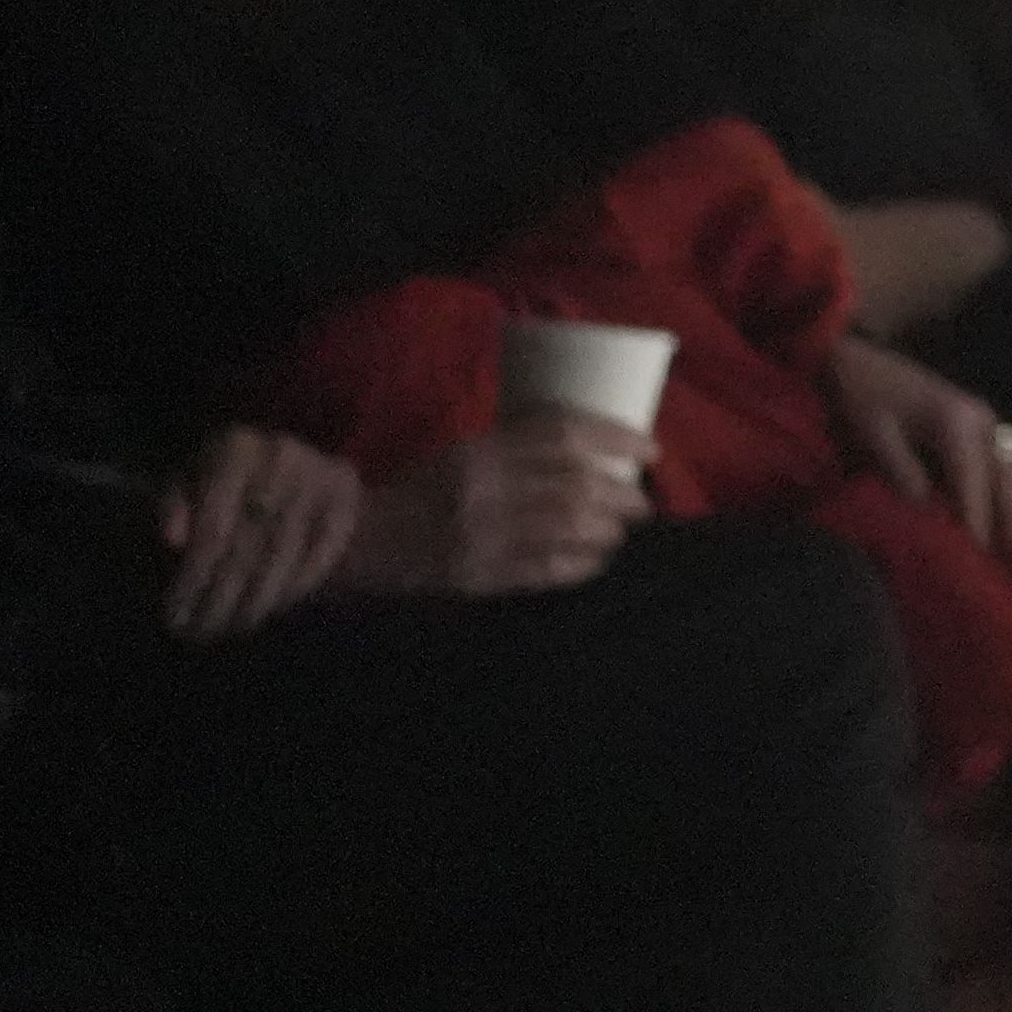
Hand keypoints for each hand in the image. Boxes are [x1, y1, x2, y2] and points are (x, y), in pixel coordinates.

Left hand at [158, 423, 367, 637]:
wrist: (297, 471)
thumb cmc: (226, 484)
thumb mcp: (188, 485)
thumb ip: (173, 506)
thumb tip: (172, 539)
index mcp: (234, 448)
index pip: (213, 530)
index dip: (194, 577)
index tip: (174, 615)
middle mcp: (281, 455)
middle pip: (247, 548)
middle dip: (219, 597)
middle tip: (201, 632)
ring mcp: (320, 475)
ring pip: (283, 558)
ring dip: (255, 602)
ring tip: (231, 627)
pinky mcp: (349, 494)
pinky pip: (320, 556)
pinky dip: (293, 589)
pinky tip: (270, 608)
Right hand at [339, 411, 653, 600]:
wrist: (360, 538)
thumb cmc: (422, 488)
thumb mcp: (467, 451)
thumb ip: (520, 446)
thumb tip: (594, 448)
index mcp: (483, 451)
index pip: (563, 433)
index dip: (616, 437)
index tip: (651, 449)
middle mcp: (487, 490)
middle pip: (577, 484)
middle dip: (623, 494)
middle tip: (642, 502)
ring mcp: (484, 537)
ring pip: (569, 529)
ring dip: (609, 531)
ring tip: (621, 531)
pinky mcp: (479, 577)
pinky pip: (546, 571)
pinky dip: (582, 565)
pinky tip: (597, 560)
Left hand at [831, 336, 1011, 559]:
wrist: (865, 363)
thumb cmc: (866, 400)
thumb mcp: (874, 433)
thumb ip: (901, 467)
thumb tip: (926, 504)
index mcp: (953, 422)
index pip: (972, 474)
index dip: (977, 511)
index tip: (980, 547)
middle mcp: (981, 418)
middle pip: (1006, 468)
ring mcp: (988, 416)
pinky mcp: (986, 419)